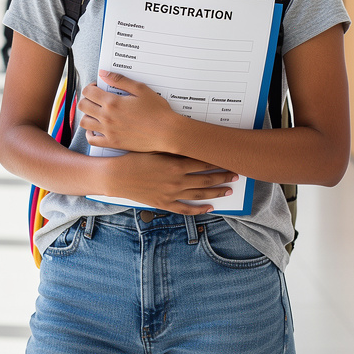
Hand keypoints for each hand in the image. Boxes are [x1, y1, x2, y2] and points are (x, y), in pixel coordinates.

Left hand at [78, 71, 181, 153]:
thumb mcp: (140, 89)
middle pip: (83, 105)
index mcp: (112, 102)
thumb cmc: (157, 110)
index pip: (88, 91)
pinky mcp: (113, 143)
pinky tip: (96, 128)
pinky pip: (92, 140)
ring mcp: (109, 131)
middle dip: (87, 99)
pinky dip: (90, 134)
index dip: (91, 86)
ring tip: (96, 112)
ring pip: (84, 122)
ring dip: (87, 115)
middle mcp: (107, 117)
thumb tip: (103, 73)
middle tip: (96, 98)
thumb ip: (120, 80)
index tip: (98, 87)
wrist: (166, 132)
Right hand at [100, 152, 236, 214]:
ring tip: (229, 190)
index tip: (228, 158)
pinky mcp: (165, 204)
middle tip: (235, 174)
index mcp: (175, 164)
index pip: (203, 162)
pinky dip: (199, 209)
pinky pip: (186, 209)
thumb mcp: (155, 149)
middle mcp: (177, 180)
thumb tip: (190, 145)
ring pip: (200, 194)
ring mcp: (172, 194)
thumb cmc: (134, 158)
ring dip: (216, 192)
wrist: (117, 176)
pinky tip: (210, 208)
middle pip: (206, 179)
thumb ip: (173, 148)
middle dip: (223, 176)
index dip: (217, 161)